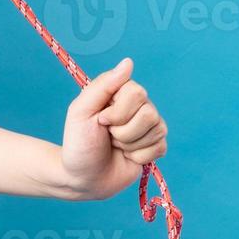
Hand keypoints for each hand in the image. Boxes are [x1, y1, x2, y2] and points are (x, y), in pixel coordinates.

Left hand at [58, 57, 168, 200]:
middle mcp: (138, 106)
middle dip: (123, 131)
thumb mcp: (82, 110)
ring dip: (129, 144)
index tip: (101, 120)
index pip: (137, 93)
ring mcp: (149, 126)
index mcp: (120, 93)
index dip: (118, 112)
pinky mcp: (155, 146)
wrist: (82, 177)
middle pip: (149, 113)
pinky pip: (160, 147)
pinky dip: (139, 157)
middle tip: (108, 135)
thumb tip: (129, 62)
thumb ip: (104, 85)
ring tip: (115, 145)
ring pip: (157, 130)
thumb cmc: (78, 142)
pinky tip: (126, 156)